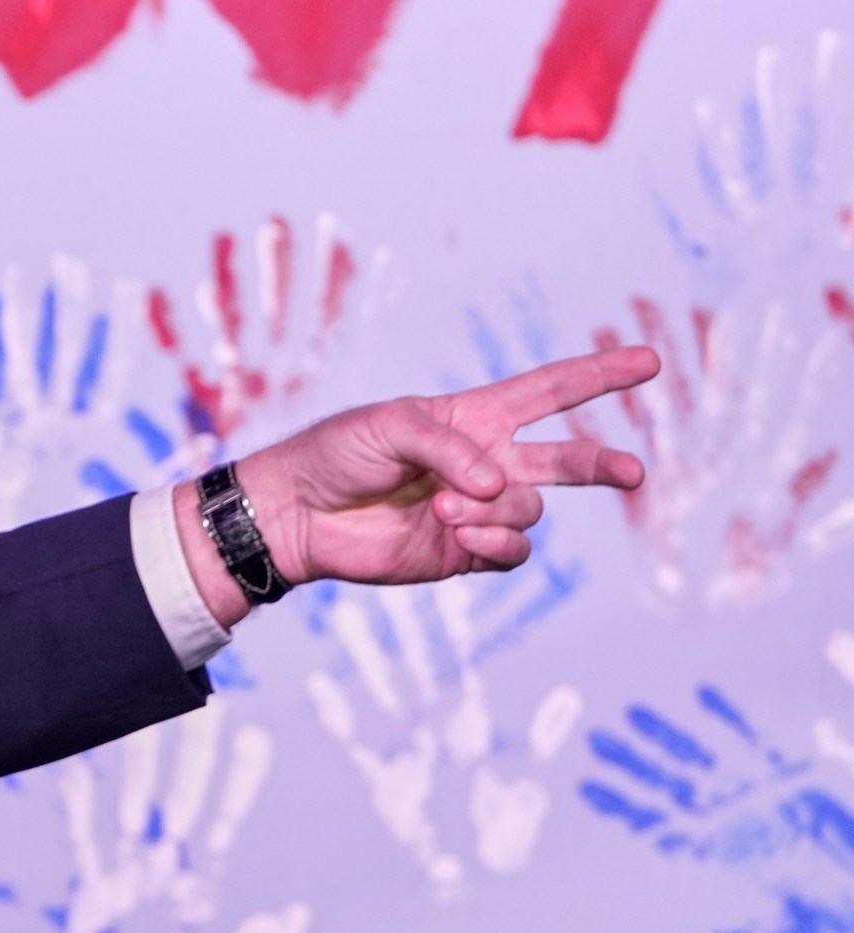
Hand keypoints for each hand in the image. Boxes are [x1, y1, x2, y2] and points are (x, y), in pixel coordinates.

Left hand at [179, 346, 662, 626]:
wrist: (298, 513)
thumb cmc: (337, 453)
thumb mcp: (391, 425)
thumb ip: (449, 446)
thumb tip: (494, 485)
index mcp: (474, 418)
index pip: (549, 391)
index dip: (599, 376)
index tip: (649, 363)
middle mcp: (486, 463)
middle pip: (566, 459)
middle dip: (604, 464)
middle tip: (636, 471)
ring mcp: (478, 511)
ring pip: (529, 509)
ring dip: (495, 508)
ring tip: (444, 506)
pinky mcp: (462, 553)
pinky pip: (511, 551)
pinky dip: (497, 543)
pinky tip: (464, 536)